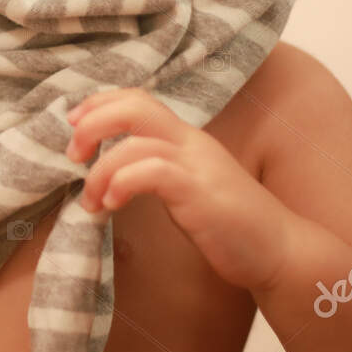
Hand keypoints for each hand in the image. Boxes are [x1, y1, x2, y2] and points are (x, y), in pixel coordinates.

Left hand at [65, 87, 291, 291]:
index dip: (99, 104)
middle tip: (71, 155)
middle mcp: (191, 143)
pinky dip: (121, 184)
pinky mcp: (200, 192)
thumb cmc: (229, 226)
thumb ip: (156, 173)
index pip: (138, 100)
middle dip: (92, 123)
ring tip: (91, 201)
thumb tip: (110, 174)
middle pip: (134, 105)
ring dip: (100, 169)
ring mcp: (198, 165)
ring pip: (135, 142)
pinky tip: (111, 207)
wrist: (280, 251)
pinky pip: (152, 171)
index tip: (72, 126)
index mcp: (186, 140)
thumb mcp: (186, 189)